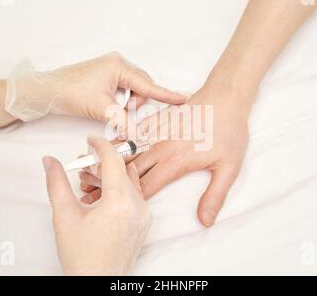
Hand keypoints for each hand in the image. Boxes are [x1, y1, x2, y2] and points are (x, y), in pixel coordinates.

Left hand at [5, 52, 185, 122]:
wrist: (47, 90)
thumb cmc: (70, 93)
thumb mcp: (101, 110)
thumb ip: (123, 122)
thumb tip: (139, 136)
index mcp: (119, 67)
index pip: (148, 85)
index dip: (166, 95)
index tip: (183, 98)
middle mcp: (118, 64)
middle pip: (142, 87)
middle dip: (138, 104)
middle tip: (128, 117)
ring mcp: (112, 68)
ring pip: (133, 89)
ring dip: (129, 103)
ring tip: (115, 113)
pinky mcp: (106, 74)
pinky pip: (124, 88)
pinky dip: (122, 100)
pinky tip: (111, 107)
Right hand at [42, 137, 150, 275]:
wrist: (97, 281)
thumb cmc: (82, 256)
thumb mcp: (64, 215)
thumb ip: (56, 182)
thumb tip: (50, 161)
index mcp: (120, 202)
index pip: (113, 160)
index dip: (100, 145)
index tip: (90, 140)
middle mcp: (137, 207)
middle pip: (121, 171)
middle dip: (100, 165)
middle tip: (81, 167)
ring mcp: (143, 215)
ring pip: (128, 183)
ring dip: (108, 178)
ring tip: (86, 186)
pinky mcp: (143, 223)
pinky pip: (133, 197)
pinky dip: (117, 191)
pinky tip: (98, 200)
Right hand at [80, 83, 248, 226]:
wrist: (226, 96)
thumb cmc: (228, 130)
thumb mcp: (229, 168)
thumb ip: (214, 196)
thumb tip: (205, 221)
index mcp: (174, 162)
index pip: (144, 188)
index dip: (127, 201)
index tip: (112, 208)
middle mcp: (160, 148)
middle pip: (127, 172)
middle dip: (107, 185)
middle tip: (88, 193)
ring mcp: (156, 133)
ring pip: (124, 152)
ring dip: (107, 164)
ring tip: (87, 174)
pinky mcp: (157, 122)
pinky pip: (131, 134)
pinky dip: (117, 143)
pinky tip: (107, 149)